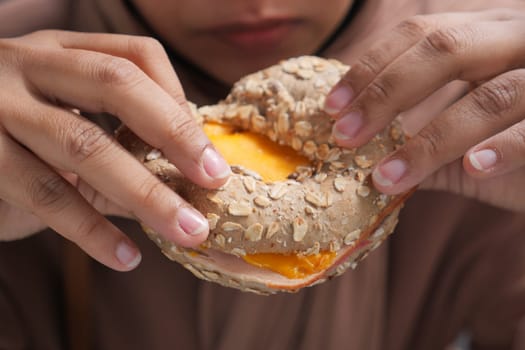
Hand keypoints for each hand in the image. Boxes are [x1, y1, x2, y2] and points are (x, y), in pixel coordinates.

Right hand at [0, 30, 230, 270]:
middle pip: (116, 84)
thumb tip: (190, 182)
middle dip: (174, 134)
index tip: (205, 150)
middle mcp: (29, 65)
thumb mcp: (69, 126)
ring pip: (84, 143)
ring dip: (146, 193)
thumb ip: (121, 148)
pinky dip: (91, 230)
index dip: (178, 98)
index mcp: (63, 52)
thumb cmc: (19, 142)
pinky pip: (45, 193)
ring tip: (187, 230)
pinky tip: (125, 256)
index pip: (135, 56)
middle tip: (215, 180)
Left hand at [325, 9, 524, 211]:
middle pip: (448, 48)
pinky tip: (471, 169)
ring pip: (492, 96)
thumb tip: (349, 151)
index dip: (371, 68)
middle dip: (387, 93)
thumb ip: (411, 139)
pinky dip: (503, 148)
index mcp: (485, 34)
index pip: (419, 34)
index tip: (332, 108)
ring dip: (431, 141)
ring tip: (386, 177)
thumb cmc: (507, 145)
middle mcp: (518, 39)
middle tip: (345, 136)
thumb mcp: (455, 136)